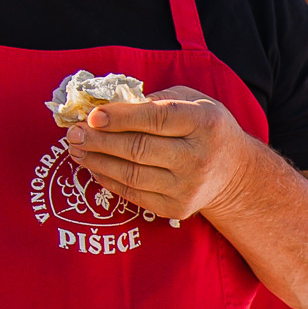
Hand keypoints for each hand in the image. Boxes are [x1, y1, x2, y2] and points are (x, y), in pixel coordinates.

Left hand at [64, 87, 253, 221]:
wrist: (235, 173)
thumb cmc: (206, 129)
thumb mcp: (193, 102)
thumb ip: (156, 100)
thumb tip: (108, 106)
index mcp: (205, 123)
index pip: (156, 119)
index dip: (120, 117)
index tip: (91, 116)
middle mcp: (198, 157)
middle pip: (138, 148)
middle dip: (99, 140)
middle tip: (72, 133)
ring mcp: (187, 187)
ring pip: (131, 174)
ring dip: (97, 160)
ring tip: (76, 149)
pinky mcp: (177, 208)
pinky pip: (133, 193)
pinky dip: (108, 179)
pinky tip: (95, 166)